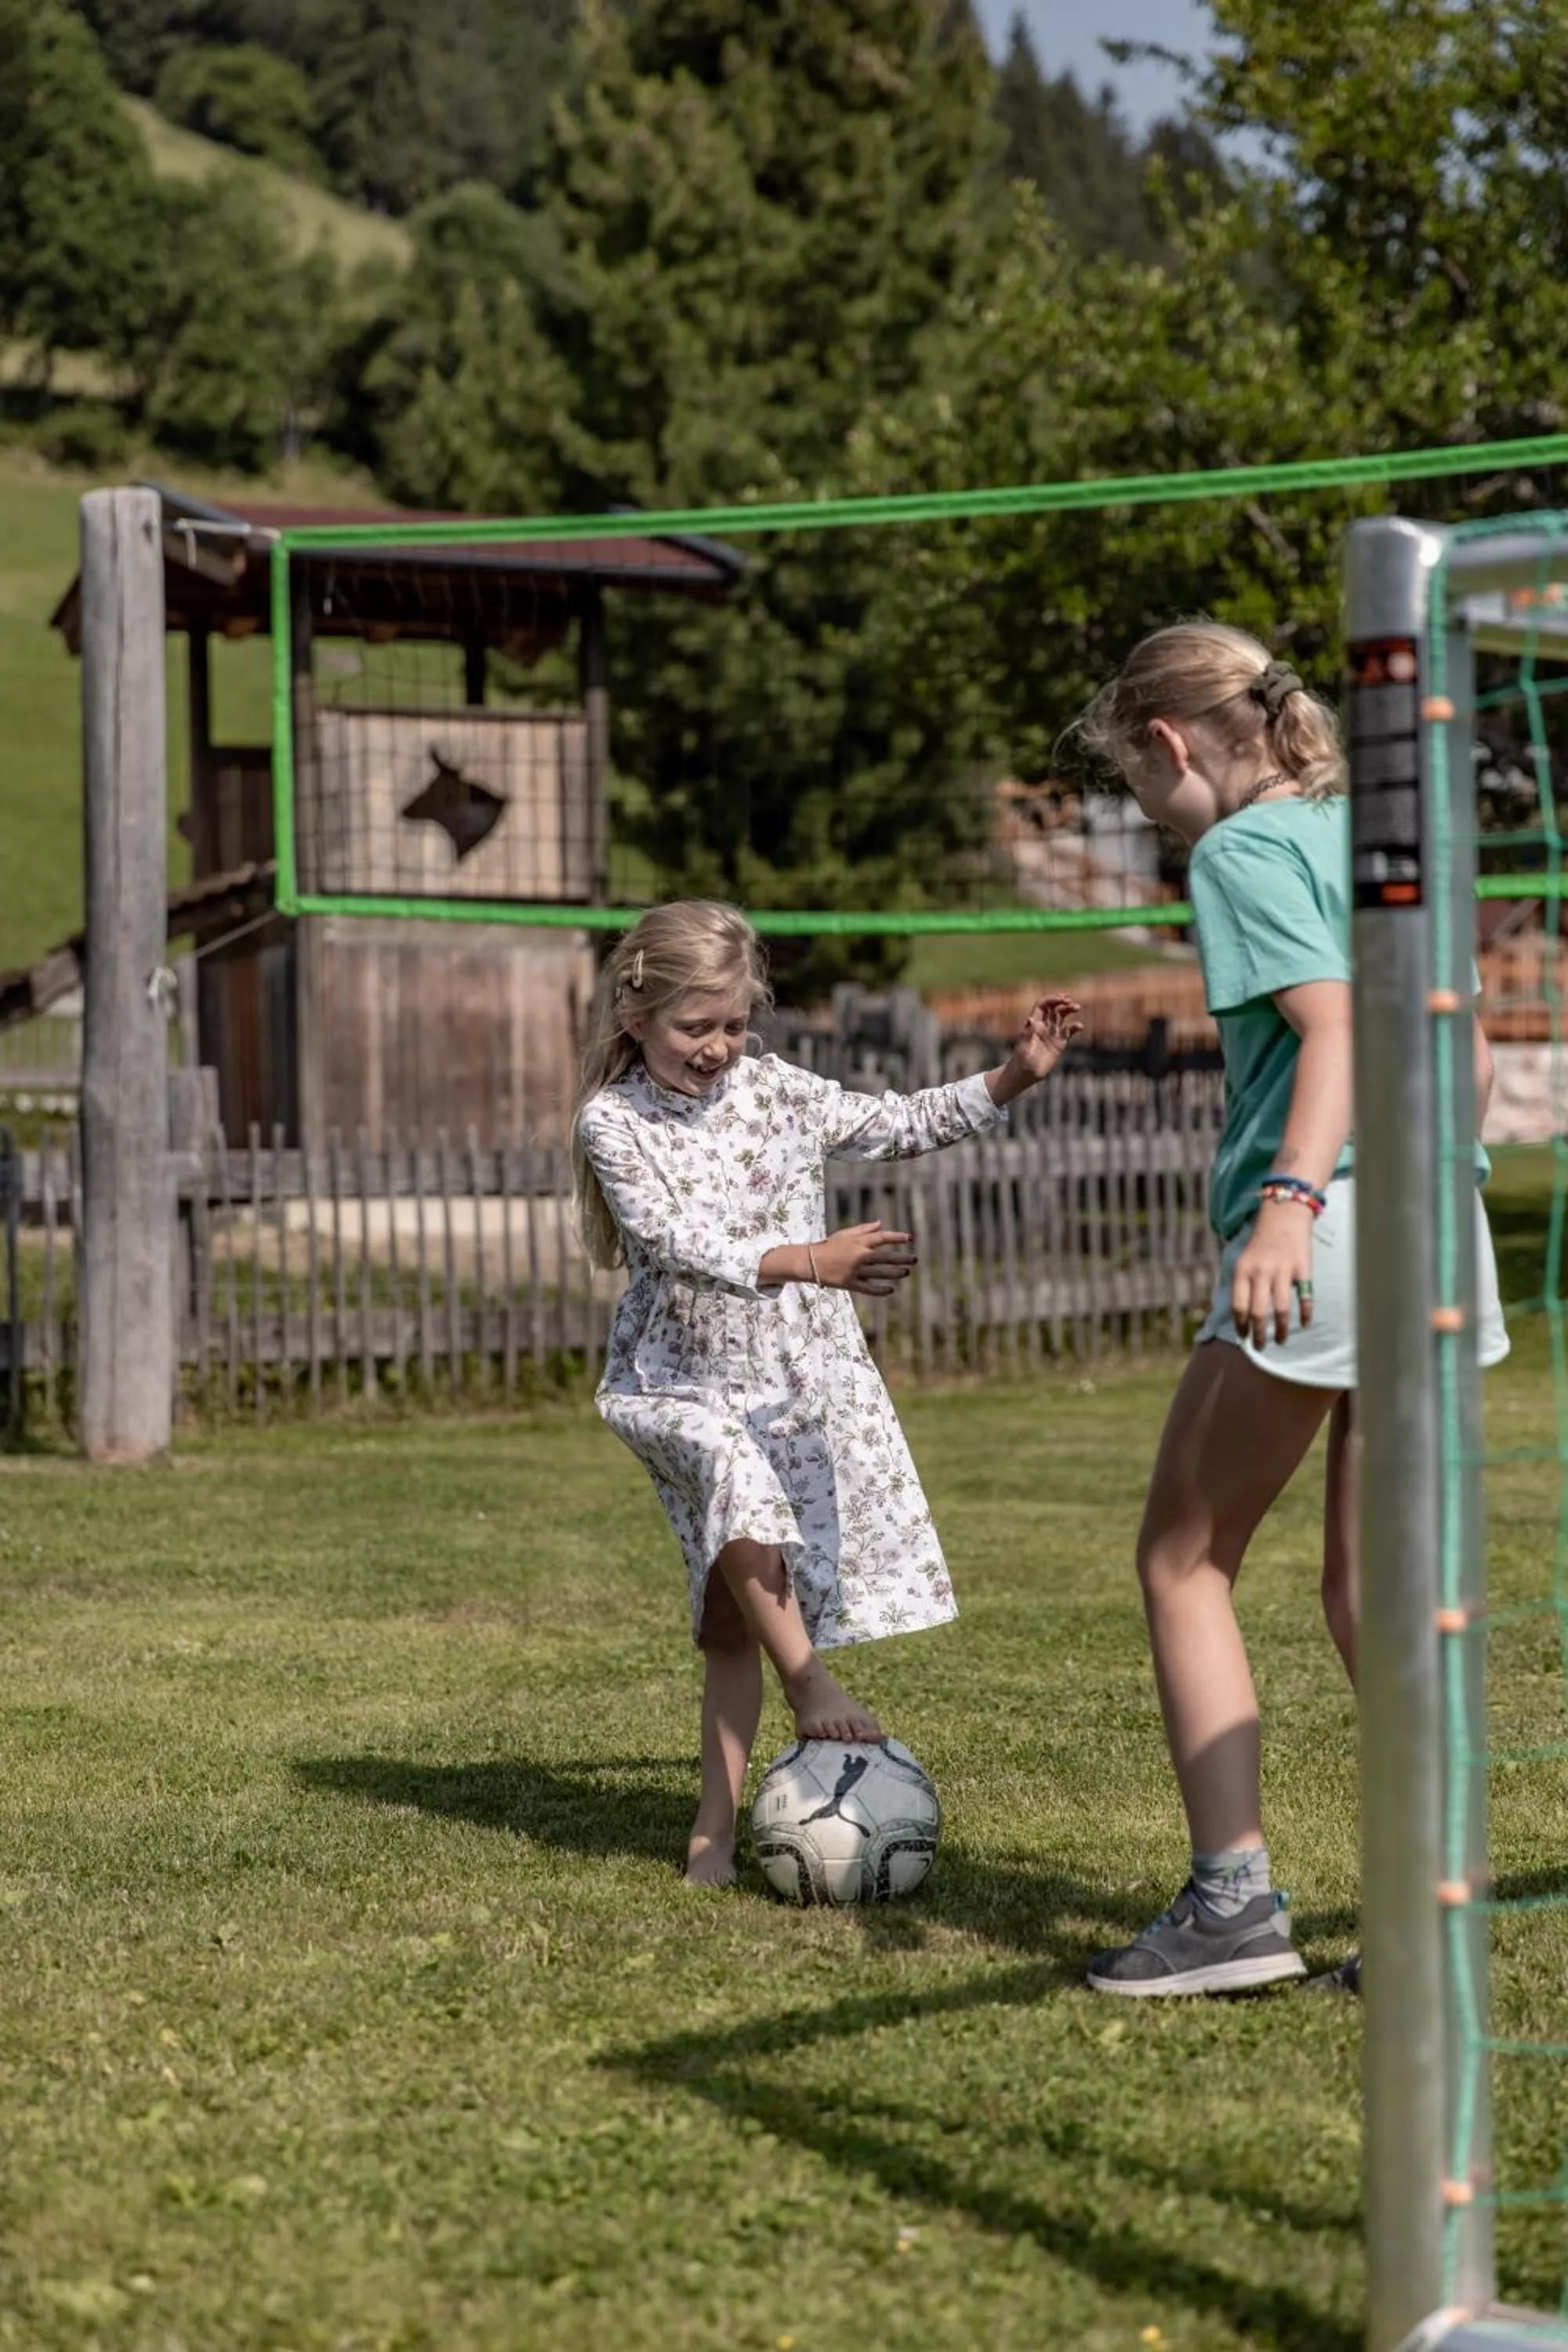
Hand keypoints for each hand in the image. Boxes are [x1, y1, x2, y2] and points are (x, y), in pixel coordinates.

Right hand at [811, 1222, 916, 1297]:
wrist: (811, 1262)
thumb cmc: (830, 1246)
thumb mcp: (846, 1234)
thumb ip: (864, 1229)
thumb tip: (880, 1224)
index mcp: (858, 1242)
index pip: (882, 1238)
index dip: (897, 1237)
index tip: (911, 1238)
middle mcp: (859, 1255)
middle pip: (885, 1257)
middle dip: (902, 1258)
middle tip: (915, 1259)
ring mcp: (855, 1270)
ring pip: (880, 1273)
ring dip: (895, 1273)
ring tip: (906, 1272)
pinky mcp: (850, 1283)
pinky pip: (869, 1288)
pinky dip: (880, 1290)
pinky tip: (891, 1289)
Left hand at [994, 995, 1082, 1096]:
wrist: (1026, 1074)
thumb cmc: (1021, 1060)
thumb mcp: (1024, 1046)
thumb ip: (1027, 1033)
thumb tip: (1030, 1019)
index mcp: (1034, 1024)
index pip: (1042, 1006)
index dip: (1051, 1000)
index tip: (1060, 999)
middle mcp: (1043, 1026)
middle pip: (1053, 1008)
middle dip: (1061, 1002)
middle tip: (1070, 1001)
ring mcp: (1052, 1034)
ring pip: (1062, 1017)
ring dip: (1069, 1009)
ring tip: (1077, 1007)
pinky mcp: (1059, 1043)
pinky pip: (1069, 1031)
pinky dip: (1075, 1027)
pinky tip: (1080, 1027)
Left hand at [1232, 1198, 1314, 1347]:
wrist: (1284, 1214)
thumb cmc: (1261, 1242)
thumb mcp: (1243, 1260)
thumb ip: (1241, 1284)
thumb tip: (1240, 1316)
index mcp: (1243, 1270)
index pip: (1238, 1306)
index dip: (1241, 1325)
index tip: (1244, 1338)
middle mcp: (1261, 1272)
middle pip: (1258, 1312)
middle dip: (1258, 1334)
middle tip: (1260, 1347)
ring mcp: (1283, 1270)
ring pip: (1280, 1309)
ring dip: (1280, 1330)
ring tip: (1280, 1341)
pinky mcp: (1303, 1269)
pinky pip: (1304, 1297)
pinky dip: (1305, 1314)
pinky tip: (1304, 1325)